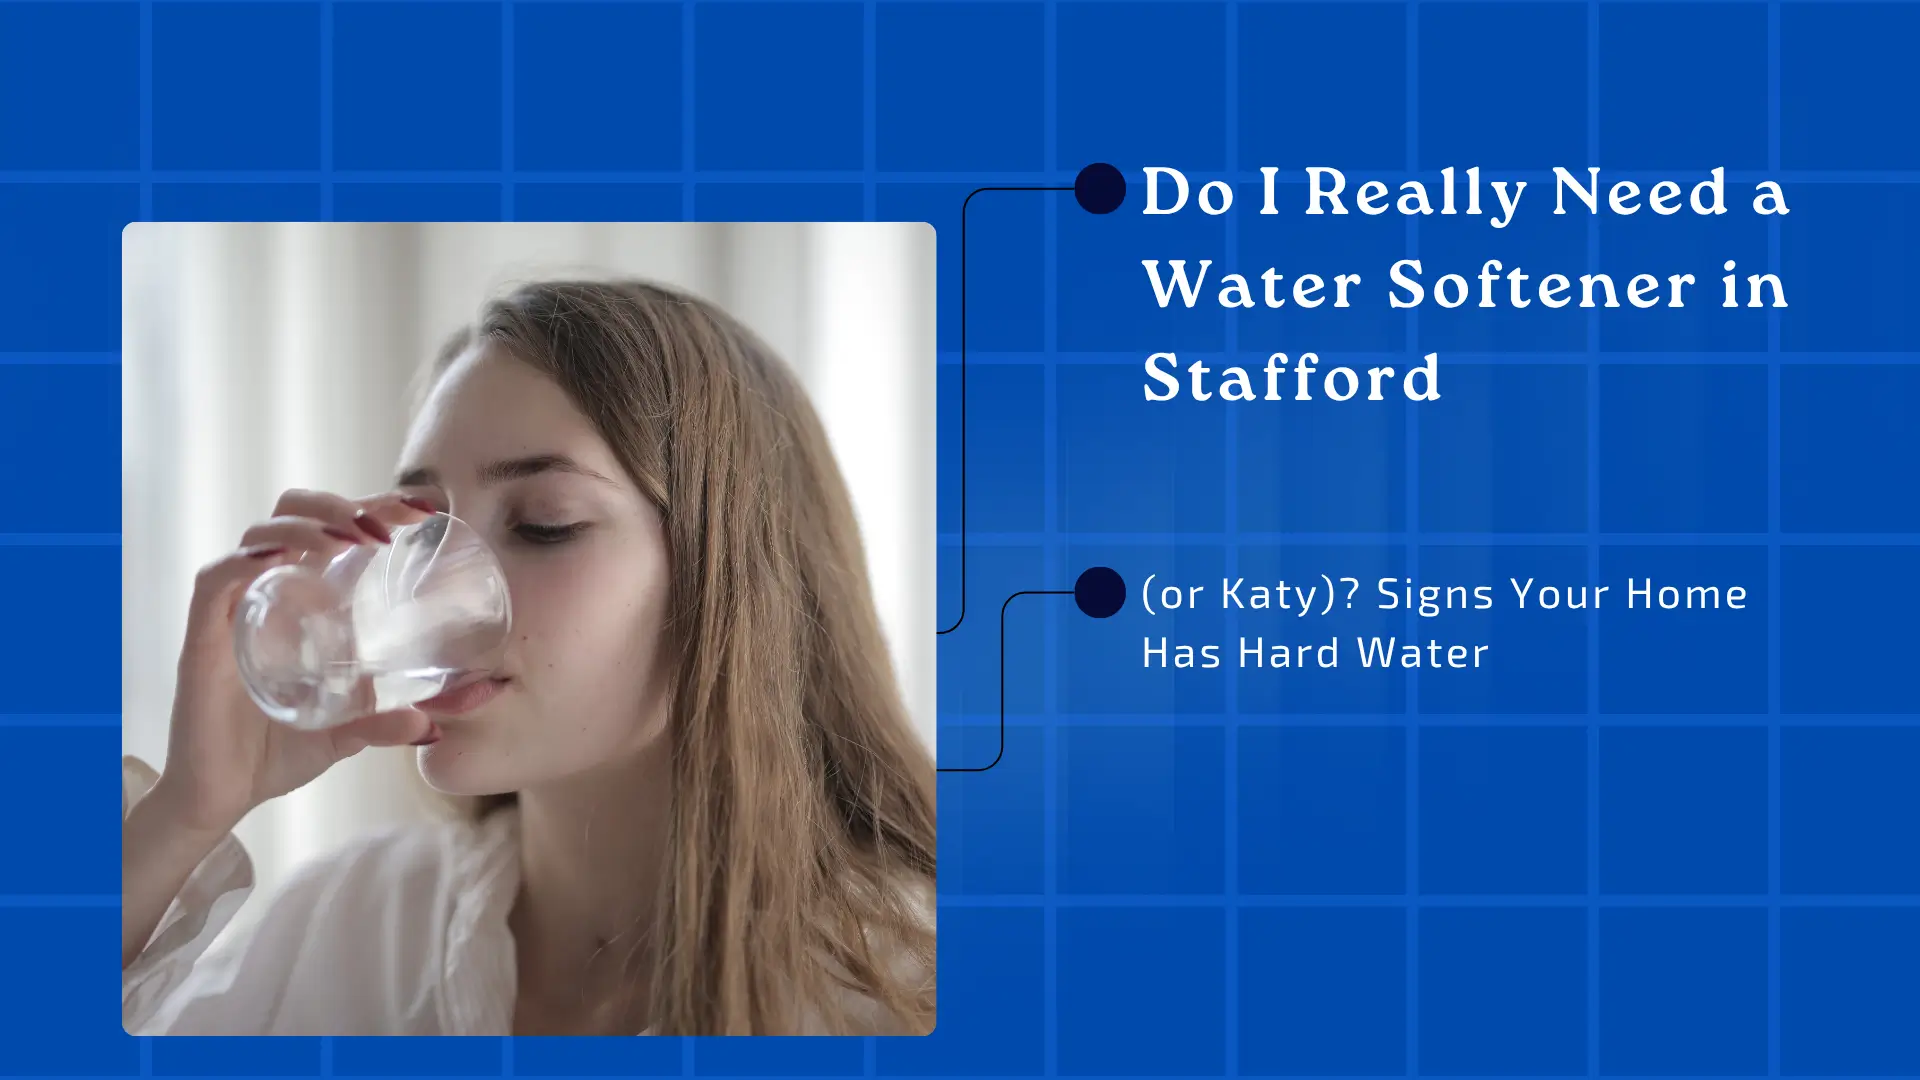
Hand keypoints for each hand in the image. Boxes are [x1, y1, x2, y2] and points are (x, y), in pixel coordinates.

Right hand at [146, 488, 440, 834]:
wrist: (223, 796)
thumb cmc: (279, 751)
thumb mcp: (349, 732)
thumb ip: (389, 722)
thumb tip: (436, 725)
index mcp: (303, 599)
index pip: (334, 528)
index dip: (375, 505)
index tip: (423, 510)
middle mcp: (268, 591)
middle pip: (295, 512)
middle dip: (341, 503)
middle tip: (387, 527)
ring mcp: (234, 610)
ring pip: (260, 534)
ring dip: (307, 524)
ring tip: (350, 540)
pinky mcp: (202, 636)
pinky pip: (216, 580)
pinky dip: (247, 560)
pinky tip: (282, 558)